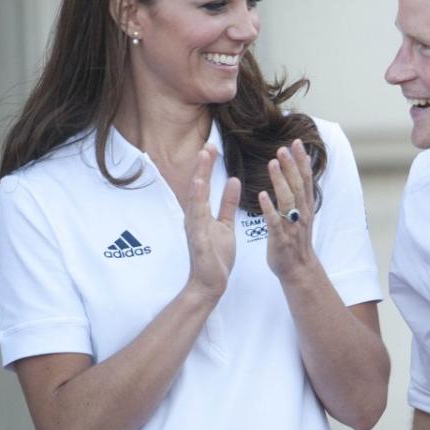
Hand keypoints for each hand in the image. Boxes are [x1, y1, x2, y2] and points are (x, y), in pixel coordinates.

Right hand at [183, 144, 240, 302]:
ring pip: (195, 200)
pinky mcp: (198, 240)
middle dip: (202, 166)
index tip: (212, 146)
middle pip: (197, 188)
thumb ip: (228, 203)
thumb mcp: (225, 225)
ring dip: (199, 178)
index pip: (204, 185)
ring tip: (202, 158)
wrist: (209, 284)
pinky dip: (198, 202)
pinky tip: (199, 188)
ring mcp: (195, 229)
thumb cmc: (216, 256)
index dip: (207, 166)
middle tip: (207, 145)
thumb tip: (234, 180)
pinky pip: (198, 219)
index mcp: (202, 214)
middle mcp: (195, 218)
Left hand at [258, 139, 315, 282]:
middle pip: (298, 186)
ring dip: (280, 180)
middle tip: (283, 147)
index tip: (297, 142)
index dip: (302, 161)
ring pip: (288, 200)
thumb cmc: (296, 239)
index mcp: (306, 207)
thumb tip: (302, 166)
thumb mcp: (303, 212)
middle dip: (291, 166)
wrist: (297, 269)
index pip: (306, 179)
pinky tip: (261, 195)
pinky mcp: (280, 239)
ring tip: (273, 163)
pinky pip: (274, 222)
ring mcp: (291, 226)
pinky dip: (269, 208)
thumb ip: (301, 191)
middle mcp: (301, 214)